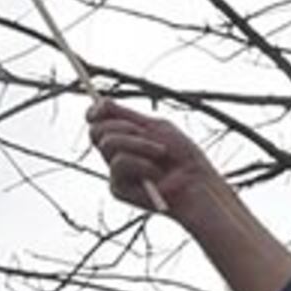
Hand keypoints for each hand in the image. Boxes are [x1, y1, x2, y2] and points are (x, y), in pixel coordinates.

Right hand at [89, 98, 232, 222]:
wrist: (195, 182)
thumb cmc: (182, 156)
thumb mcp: (157, 127)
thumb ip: (128, 116)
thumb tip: (101, 101)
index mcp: (125, 137)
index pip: (98, 121)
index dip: (95, 111)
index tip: (103, 105)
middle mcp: (116, 154)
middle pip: (96, 130)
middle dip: (121, 125)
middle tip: (142, 131)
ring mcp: (116, 172)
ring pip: (108, 143)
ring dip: (138, 144)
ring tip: (161, 153)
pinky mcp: (118, 188)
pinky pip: (119, 163)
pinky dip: (141, 164)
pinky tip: (156, 174)